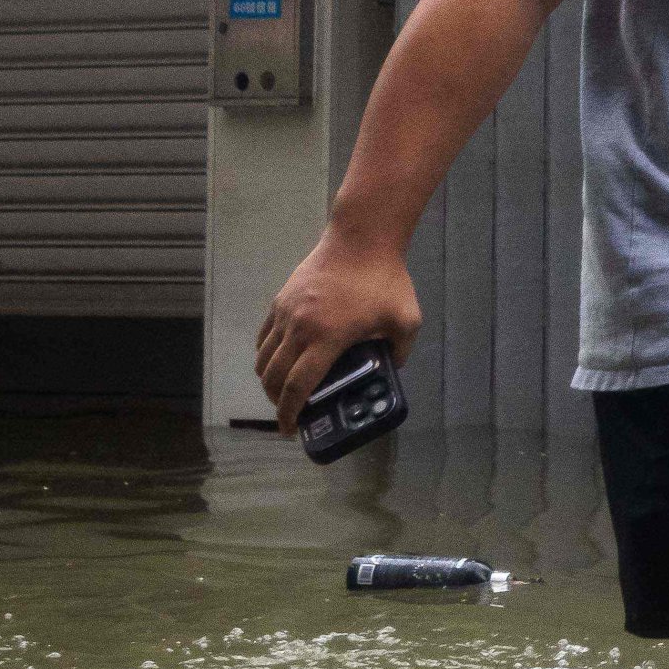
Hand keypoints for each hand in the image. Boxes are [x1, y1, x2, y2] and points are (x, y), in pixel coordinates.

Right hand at [253, 233, 421, 434]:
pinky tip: (277, 361)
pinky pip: (264, 336)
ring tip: (281, 391)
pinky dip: (264, 355)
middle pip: (274, 377)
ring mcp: (286, 313)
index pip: (298, 387)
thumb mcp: (406, 320)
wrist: (361, 237)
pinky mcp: (280, 300)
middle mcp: (299, 329)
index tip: (290, 430)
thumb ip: (400, 351)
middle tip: (288, 414)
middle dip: (276, 403)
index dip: (289, 414)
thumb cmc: (386, 279)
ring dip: (267, 381)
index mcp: (328, 339)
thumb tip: (393, 368)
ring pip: (263, 358)